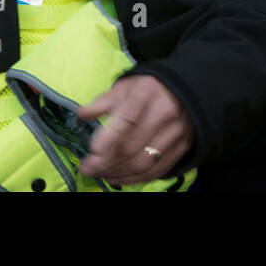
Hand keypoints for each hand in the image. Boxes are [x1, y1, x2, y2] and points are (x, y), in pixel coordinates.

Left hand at [76, 74, 193, 185]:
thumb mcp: (125, 87)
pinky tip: (118, 177)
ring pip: (143, 163)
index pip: (127, 119)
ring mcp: (176, 131)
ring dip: (117, 173)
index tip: (93, 151)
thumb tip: (82, 113)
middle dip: (105, 162)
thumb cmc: (148, 89)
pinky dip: (135, 179)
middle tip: (87, 169)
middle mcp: (165, 112)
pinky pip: (156, 170)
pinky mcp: (182, 146)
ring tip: (100, 174)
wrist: (184, 90)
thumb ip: (103, 101)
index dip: (109, 138)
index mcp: (147, 92)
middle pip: (132, 146)